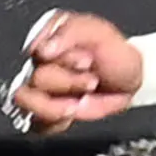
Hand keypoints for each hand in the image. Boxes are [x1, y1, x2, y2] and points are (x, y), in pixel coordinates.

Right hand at [8, 11, 141, 133]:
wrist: (129, 78)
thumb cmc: (112, 52)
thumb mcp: (98, 32)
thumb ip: (71, 32)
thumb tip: (43, 49)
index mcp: (45, 41)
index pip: (34, 52)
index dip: (63, 60)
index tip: (86, 60)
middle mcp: (36, 65)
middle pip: (34, 79)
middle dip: (68, 82)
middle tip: (91, 81)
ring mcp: (38, 90)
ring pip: (26, 101)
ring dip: (56, 105)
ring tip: (79, 102)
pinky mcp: (44, 113)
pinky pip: (37, 123)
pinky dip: (56, 121)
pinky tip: (74, 110)